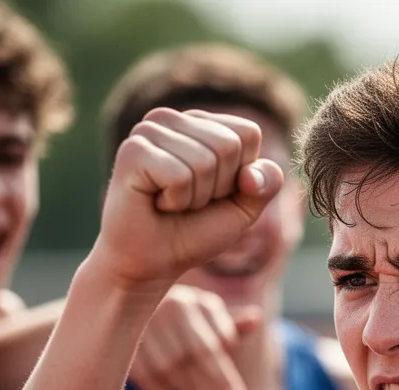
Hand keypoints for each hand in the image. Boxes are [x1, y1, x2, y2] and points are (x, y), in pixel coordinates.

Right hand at [93, 108, 282, 292]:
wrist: (153, 263)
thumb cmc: (195, 232)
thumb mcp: (244, 208)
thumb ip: (266, 184)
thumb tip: (252, 173)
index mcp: (199, 123)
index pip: (248, 133)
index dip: (241, 175)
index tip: (214, 193)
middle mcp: (171, 118)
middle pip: (228, 145)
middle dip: (218, 188)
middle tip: (190, 202)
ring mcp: (148, 131)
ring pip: (205, 161)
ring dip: (196, 197)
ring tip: (172, 203)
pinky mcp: (133, 151)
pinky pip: (179, 176)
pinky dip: (177, 201)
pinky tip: (157, 204)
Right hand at [130, 285, 262, 389]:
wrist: (131, 308)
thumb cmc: (183, 320)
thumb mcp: (210, 318)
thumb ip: (233, 324)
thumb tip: (256, 318)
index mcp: (191, 300)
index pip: (211, 346)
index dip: (224, 376)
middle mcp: (166, 305)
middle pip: (192, 356)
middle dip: (214, 382)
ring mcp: (140, 320)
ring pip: (167, 365)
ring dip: (183, 385)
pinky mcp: (119, 337)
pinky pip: (141, 371)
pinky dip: (155, 388)